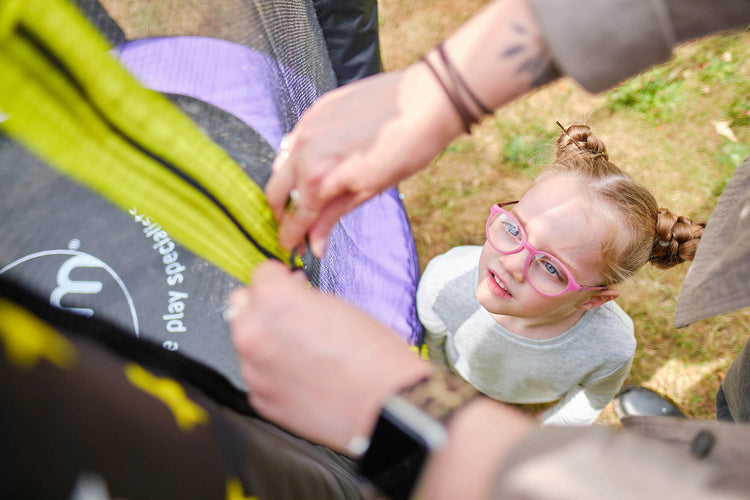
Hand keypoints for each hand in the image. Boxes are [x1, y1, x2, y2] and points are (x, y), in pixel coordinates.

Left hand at [229, 261, 430, 453]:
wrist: (384, 406)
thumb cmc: (373, 357)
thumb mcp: (339, 306)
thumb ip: (303, 298)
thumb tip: (292, 298)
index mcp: (275, 300)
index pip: (262, 273)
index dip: (281, 278)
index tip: (290, 285)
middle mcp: (255, 333)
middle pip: (243, 306)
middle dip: (266, 308)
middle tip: (293, 317)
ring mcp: (254, 370)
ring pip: (249, 344)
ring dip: (268, 342)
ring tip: (303, 353)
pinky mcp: (260, 400)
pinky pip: (259, 376)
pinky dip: (274, 374)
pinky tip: (302, 376)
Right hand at [266, 64, 463, 256]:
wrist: (426, 101)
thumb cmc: (408, 148)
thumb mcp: (370, 190)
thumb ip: (334, 215)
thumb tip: (316, 245)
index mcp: (318, 178)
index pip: (293, 218)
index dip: (289, 238)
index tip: (291, 248)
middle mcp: (303, 151)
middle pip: (275, 194)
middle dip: (282, 214)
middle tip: (298, 226)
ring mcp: (306, 127)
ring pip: (280, 166)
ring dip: (287, 186)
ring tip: (308, 196)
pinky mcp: (315, 110)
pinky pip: (293, 141)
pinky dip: (297, 159)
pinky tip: (316, 165)